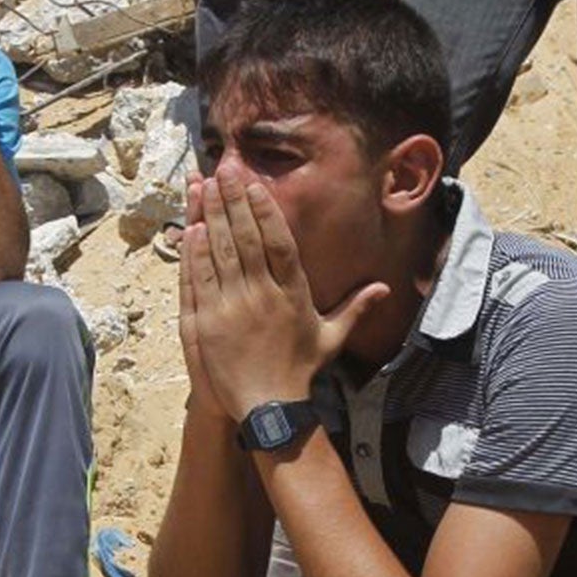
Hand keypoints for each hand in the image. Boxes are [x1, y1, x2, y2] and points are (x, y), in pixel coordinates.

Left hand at [181, 174, 387, 424]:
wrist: (270, 408)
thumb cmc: (300, 372)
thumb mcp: (331, 338)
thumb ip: (355, 308)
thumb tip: (384, 288)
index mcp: (293, 293)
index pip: (278, 242)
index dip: (264, 210)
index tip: (253, 185)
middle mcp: (263, 295)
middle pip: (246, 238)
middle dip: (233, 200)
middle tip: (224, 168)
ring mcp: (234, 306)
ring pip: (221, 252)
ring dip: (211, 216)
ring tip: (203, 186)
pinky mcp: (209, 321)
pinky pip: (201, 278)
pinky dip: (196, 252)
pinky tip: (191, 227)